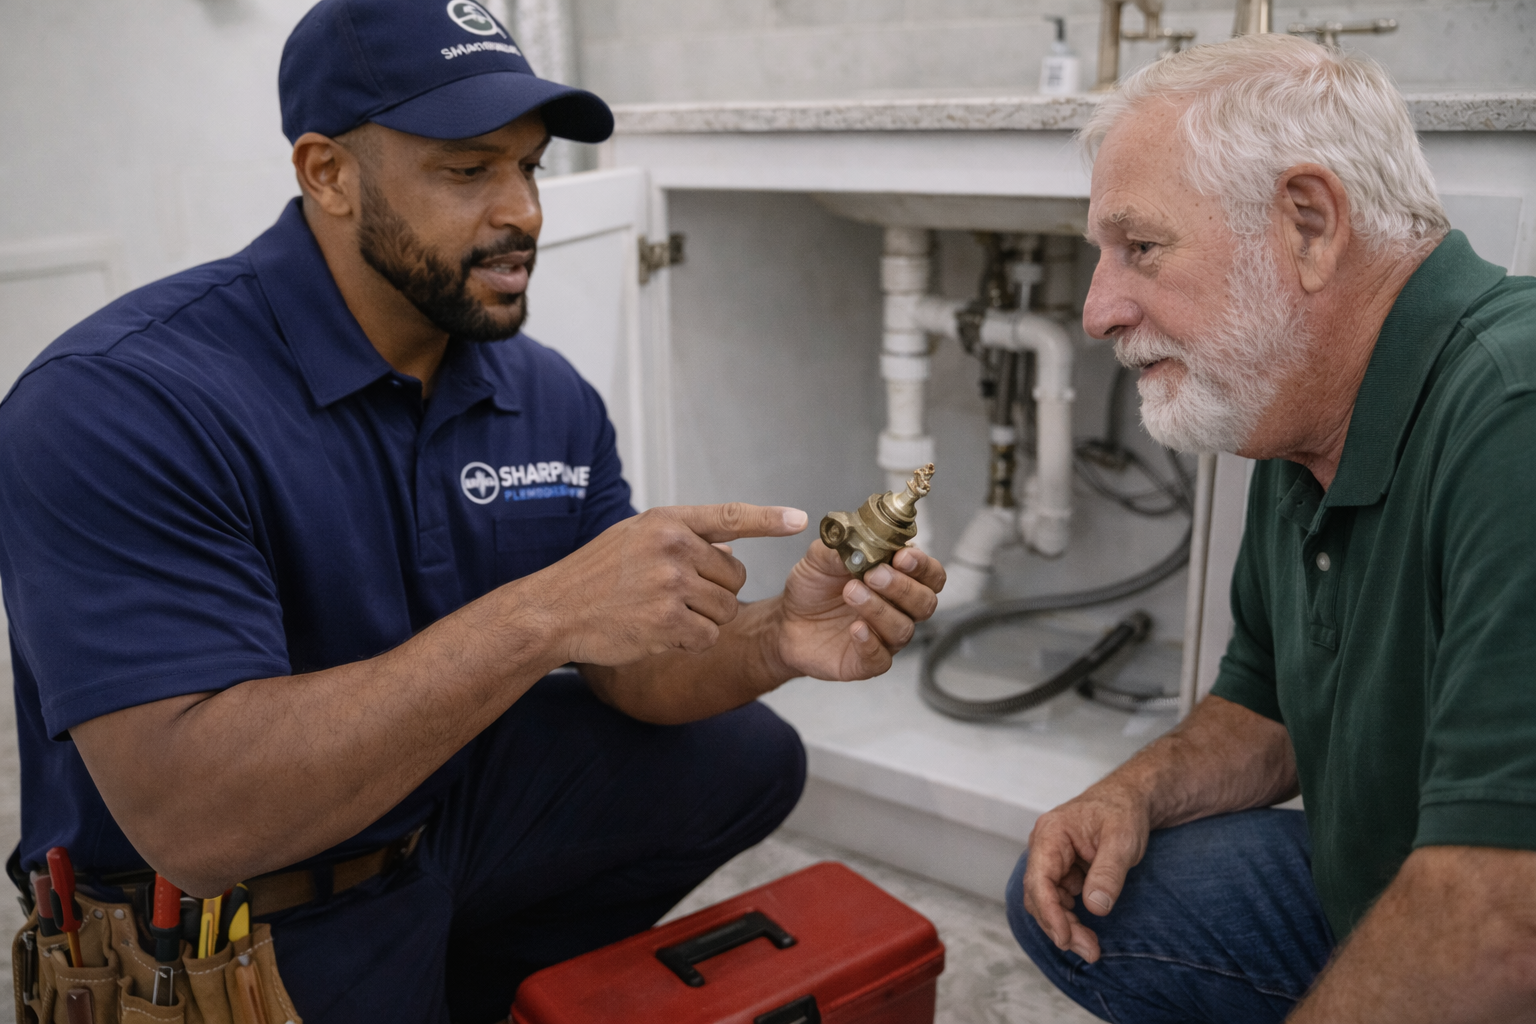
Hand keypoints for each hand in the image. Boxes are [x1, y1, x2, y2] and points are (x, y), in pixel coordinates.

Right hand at [536, 504, 807, 665]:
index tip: (801, 519)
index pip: (730, 516)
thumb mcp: (635, 537)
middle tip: (676, 596)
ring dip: (704, 620)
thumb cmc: (595, 574)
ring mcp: (670, 584)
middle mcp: (672, 548)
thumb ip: (682, 537)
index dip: (768, 519)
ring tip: (663, 613)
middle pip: (735, 577)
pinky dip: (691, 642)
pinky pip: (708, 637)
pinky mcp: (667, 622)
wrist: (554, 610)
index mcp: (667, 521)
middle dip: (716, 592)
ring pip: (726, 610)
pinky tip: (660, 633)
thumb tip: (730, 546)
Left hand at [773, 541, 945, 680]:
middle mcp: (898, 609)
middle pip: (925, 603)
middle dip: (903, 587)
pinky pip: (881, 659)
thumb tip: (860, 542)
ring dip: (880, 610)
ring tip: (852, 593)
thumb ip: (843, 547)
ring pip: (903, 629)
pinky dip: (870, 643)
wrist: (786, 619)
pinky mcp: (866, 662)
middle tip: (874, 575)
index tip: (902, 556)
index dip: (923, 566)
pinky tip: (855, 629)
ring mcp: (885, 637)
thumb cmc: (813, 588)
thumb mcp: (821, 558)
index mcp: (897, 579)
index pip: (931, 574)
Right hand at [1021, 783, 1151, 961]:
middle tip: (1090, 951)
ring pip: (1046, 901)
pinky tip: (1087, 929)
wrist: (1129, 800)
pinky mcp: (1061, 870)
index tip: (1066, 938)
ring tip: (1091, 947)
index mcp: (1051, 833)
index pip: (1039, 879)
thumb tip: (1095, 907)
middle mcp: (1043, 846)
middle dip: (1059, 926)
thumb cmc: (1123, 812)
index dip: (1049, 912)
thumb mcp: (1123, 840)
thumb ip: (1108, 873)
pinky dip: (1070, 917)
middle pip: (1038, 895)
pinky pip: (1058, 899)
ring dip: (1064, 925)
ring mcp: (1051, 859)